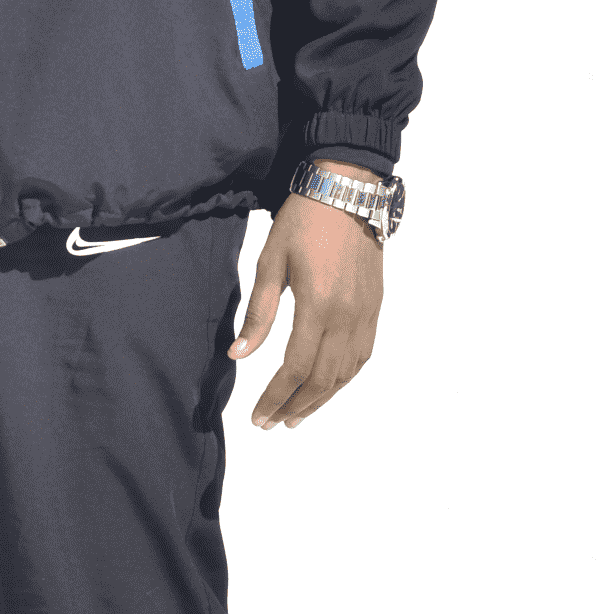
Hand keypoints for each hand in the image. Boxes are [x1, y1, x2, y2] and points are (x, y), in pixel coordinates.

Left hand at [228, 163, 384, 428]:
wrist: (346, 189)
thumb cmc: (303, 221)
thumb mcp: (271, 261)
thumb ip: (258, 312)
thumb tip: (238, 354)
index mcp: (317, 305)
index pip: (295, 368)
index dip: (275, 398)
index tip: (258, 418)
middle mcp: (347, 316)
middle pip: (322, 379)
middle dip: (295, 407)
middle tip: (273, 424)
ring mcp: (365, 313)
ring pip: (345, 374)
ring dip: (321, 400)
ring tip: (296, 414)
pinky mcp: (374, 307)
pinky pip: (362, 356)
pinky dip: (344, 379)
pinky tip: (327, 386)